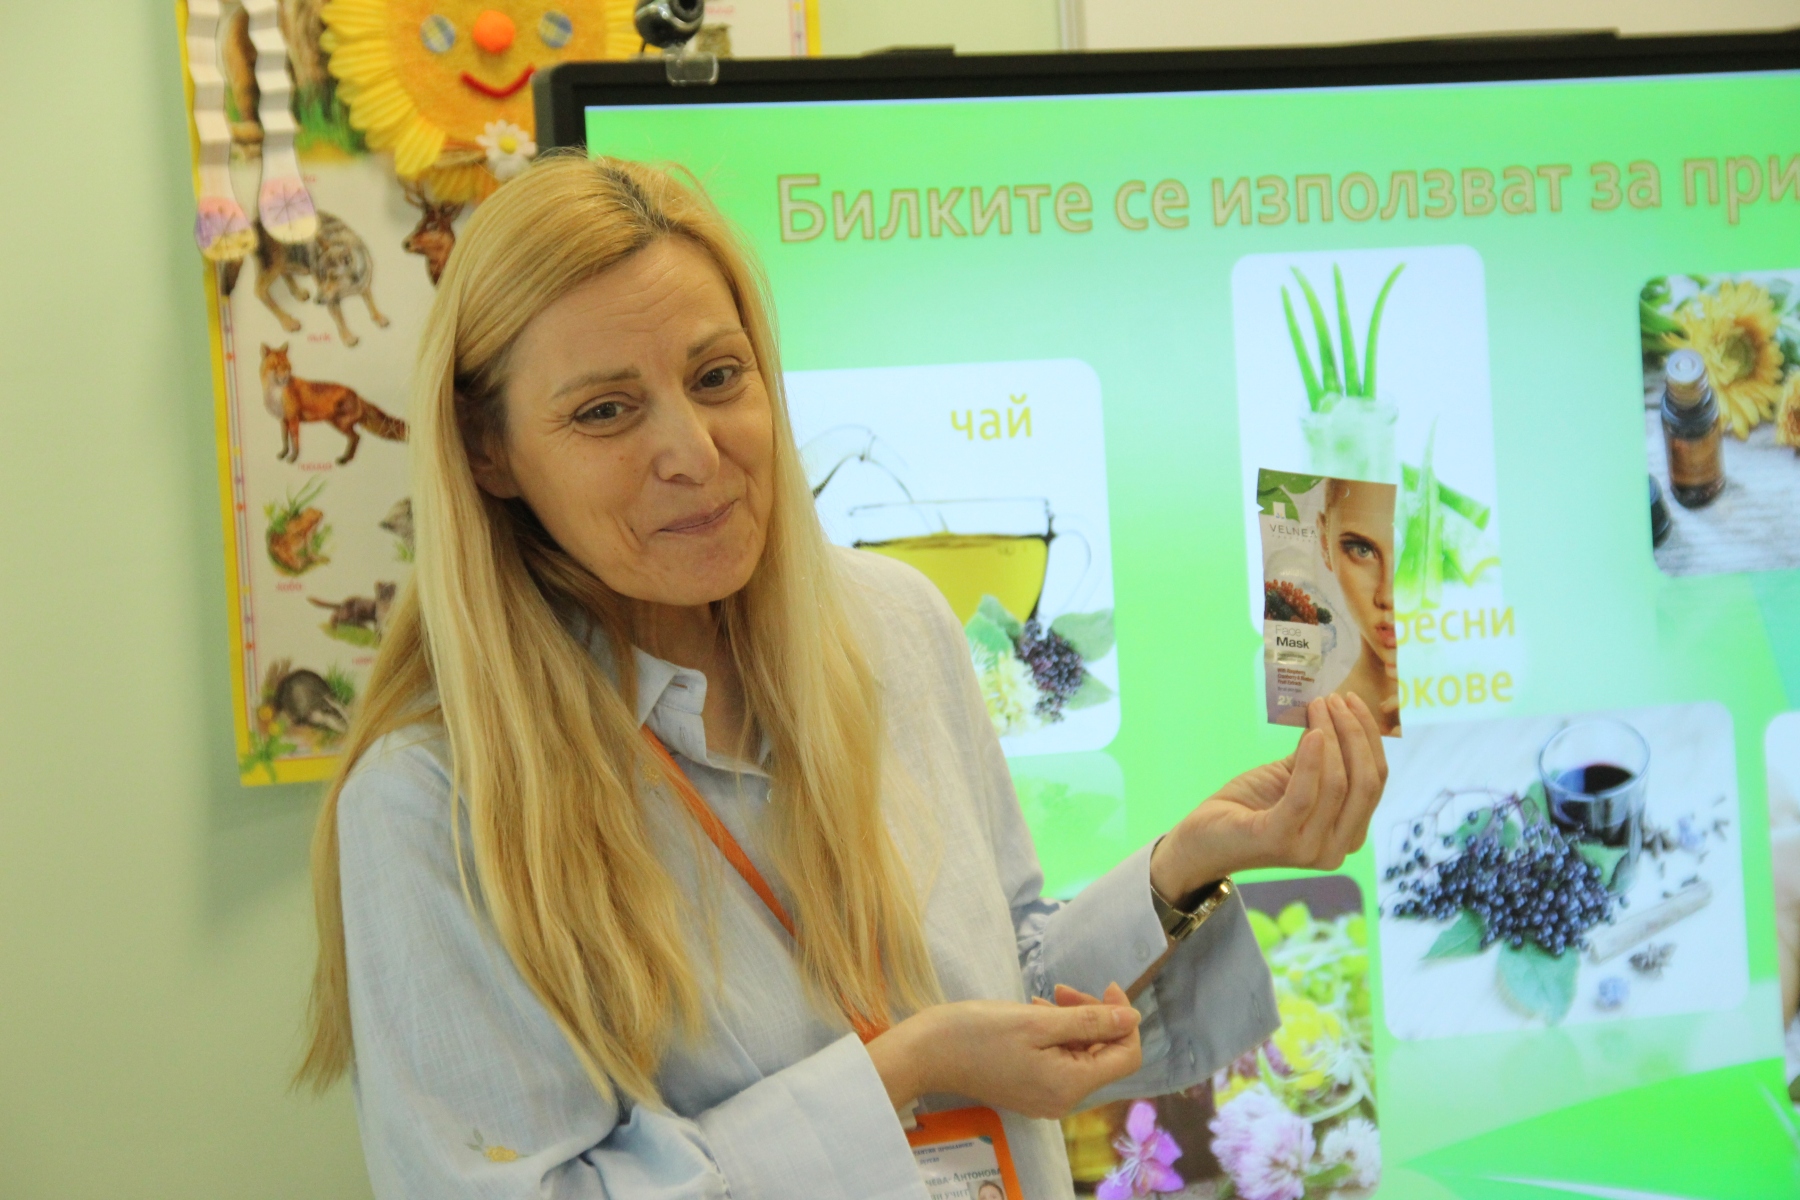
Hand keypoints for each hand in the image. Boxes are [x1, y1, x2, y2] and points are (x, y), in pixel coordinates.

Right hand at [865, 984, 1141, 1118]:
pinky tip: (1034, 1011)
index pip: (1126, 1056)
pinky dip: (1055, 1033)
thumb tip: (1133, 1018)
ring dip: (1073, 1021)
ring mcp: (1046, 1096)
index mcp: (1070, 1086)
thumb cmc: (978, 1033)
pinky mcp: (1029, 1088)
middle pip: (1104, 1055)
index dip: (1124, 1019)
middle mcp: (1063, 1100)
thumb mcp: (1037, 1021)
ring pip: (1081, 1054)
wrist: (927, 1053)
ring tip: (1045, 997)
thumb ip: (1089, 1022)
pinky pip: (1060, 1060)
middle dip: (1094, 1016)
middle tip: (1064, 988)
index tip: (1106, 986)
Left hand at [1151, 693, 1387, 898]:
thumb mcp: (1292, 776)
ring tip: (1318, 705)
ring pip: (1338, 784)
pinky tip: (1311, 732)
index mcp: (1348, 835)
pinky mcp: (1280, 840)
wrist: (1202, 840)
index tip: (1352, 701)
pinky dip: (1312, 760)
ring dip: (1330, 735)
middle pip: (1365, 783)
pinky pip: (1305, 795)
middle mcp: (1337, 849)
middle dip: (1354, 734)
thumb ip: (1320, 757)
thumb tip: (1336, 714)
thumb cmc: (1249, 807)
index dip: (1369, 738)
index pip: (1375, 781)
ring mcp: (1310, 849)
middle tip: (1336, 699)